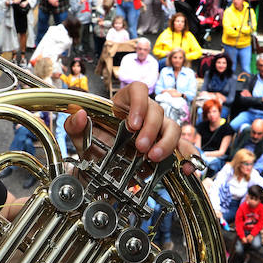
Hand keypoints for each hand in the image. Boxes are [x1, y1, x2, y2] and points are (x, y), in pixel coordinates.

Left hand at [66, 81, 185, 167]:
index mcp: (125, 104)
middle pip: (158, 110)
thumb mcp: (80, 139)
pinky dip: (187, 157)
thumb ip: (75, 126)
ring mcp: (158, 131)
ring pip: (173, 127)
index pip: (138, 90)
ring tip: (153, 158)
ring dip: (166, 143)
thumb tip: (79, 115)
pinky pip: (183, 148)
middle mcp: (145, 114)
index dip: (139, 103)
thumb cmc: (93, 149)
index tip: (132, 124)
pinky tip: (186, 167)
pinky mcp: (166, 148)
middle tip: (140, 148)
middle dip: (150, 130)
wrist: (100, 173)